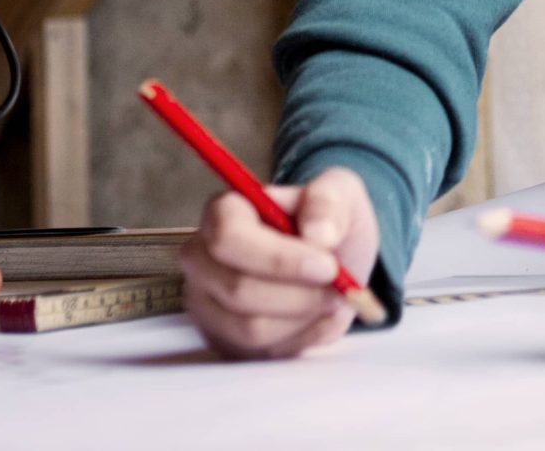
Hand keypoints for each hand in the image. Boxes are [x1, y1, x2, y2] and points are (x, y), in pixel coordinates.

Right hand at [177, 167, 379, 358]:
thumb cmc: (326, 223)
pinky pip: (263, 353)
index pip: (229, 238)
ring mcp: (208, 304)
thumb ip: (330, 201)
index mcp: (222, 213)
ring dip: (304, 317)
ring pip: (251, 328)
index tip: (327, 266)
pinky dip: (303, 337)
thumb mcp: (340, 192)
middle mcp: (203, 260)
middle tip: (341, 288)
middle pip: (238, 289)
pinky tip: (319, 316)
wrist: (331, 261)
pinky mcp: (224, 340)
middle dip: (300, 294)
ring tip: (333, 298)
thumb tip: (318, 234)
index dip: (279, 258)